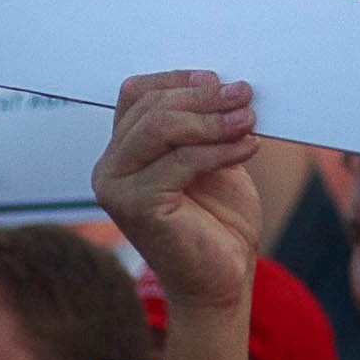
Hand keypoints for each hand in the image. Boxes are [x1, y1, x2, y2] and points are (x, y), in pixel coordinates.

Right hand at [95, 69, 267, 309]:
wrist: (222, 280)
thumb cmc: (218, 223)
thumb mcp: (214, 158)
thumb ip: (205, 125)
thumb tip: (216, 80)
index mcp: (122, 152)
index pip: (137, 95)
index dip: (178, 80)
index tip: (220, 80)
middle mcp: (110, 168)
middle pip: (150, 109)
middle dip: (202, 97)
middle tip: (244, 95)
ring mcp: (117, 188)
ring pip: (160, 128)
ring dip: (211, 119)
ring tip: (249, 118)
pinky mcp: (137, 207)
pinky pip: (181, 161)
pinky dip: (219, 149)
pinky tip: (247, 146)